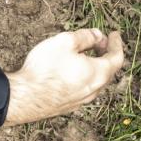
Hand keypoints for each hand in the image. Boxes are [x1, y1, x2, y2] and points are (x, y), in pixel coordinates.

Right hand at [3, 29, 124, 125]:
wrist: (24, 98)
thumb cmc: (45, 69)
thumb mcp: (66, 42)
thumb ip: (85, 37)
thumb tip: (97, 35)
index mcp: (98, 73)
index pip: (116, 58)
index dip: (116, 44)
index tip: (114, 34)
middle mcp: (94, 90)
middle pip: (108, 70)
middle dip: (106, 54)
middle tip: (99, 42)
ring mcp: (81, 100)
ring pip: (96, 81)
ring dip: (96, 66)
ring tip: (86, 54)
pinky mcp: (69, 106)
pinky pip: (84, 89)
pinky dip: (85, 76)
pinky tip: (73, 70)